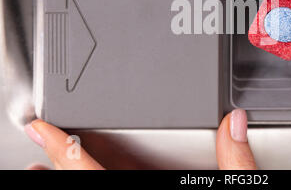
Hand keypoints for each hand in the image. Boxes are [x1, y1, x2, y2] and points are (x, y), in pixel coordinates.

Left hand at [24, 109, 256, 169]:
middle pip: (82, 186)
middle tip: (41, 142)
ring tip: (50, 163)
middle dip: (58, 164)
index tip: (43, 130)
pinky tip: (95, 178)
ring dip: (68, 178)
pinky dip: (91, 185)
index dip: (65, 148)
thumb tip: (233, 124)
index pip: (91, 174)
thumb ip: (232, 162)